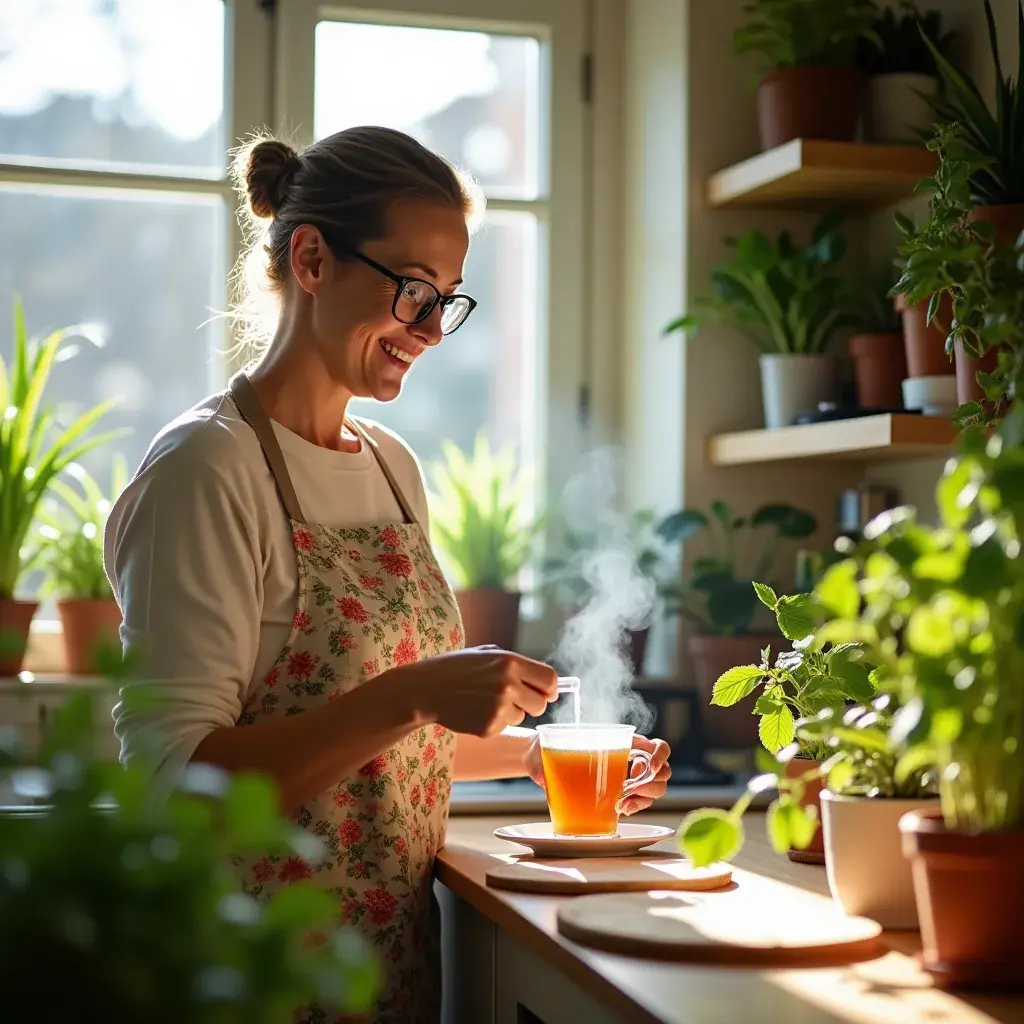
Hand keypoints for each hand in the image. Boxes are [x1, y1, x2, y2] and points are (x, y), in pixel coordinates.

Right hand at [388, 646, 558, 736]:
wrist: (426, 689)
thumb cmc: (455, 668)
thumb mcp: (487, 654)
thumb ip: (516, 665)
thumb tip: (545, 682)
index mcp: (510, 662)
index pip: (550, 679)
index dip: (551, 688)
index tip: (547, 692)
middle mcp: (508, 685)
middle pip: (541, 704)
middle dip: (532, 703)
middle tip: (515, 699)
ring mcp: (499, 708)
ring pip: (522, 717)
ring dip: (511, 713)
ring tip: (486, 702)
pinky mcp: (489, 727)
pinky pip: (504, 727)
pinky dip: (494, 722)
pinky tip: (476, 711)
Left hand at [525, 734, 672, 814]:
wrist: (539, 758)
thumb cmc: (547, 746)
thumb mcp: (551, 745)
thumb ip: (550, 757)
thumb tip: (545, 775)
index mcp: (625, 741)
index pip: (659, 747)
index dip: (660, 757)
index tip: (647, 768)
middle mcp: (632, 759)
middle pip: (663, 772)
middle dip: (652, 783)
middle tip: (630, 787)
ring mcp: (628, 778)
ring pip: (654, 789)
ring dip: (644, 798)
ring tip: (623, 802)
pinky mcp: (620, 795)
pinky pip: (639, 803)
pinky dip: (635, 807)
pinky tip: (620, 808)